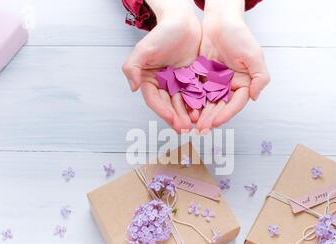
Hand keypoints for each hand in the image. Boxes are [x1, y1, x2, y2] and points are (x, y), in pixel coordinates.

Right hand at [122, 0, 200, 132]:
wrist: (183, 22)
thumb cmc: (162, 33)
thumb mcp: (143, 50)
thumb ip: (132, 68)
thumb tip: (133, 88)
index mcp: (149, 80)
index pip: (154, 100)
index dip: (162, 111)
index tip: (171, 119)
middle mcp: (163, 85)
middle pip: (169, 105)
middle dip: (176, 118)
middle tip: (184, 128)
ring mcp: (178, 83)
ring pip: (183, 103)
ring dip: (187, 115)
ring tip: (194, 124)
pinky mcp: (192, 80)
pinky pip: (195, 95)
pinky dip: (198, 105)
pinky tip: (203, 112)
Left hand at [195, 0, 269, 130]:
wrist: (219, 21)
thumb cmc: (239, 35)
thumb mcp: (254, 55)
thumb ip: (260, 77)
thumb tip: (255, 97)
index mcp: (243, 84)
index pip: (235, 104)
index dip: (226, 114)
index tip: (216, 122)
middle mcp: (229, 86)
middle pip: (219, 107)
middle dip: (210, 119)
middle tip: (201, 129)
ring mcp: (214, 83)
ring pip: (207, 103)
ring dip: (200, 114)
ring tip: (192, 125)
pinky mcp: (201, 78)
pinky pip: (196, 92)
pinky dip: (191, 102)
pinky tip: (184, 111)